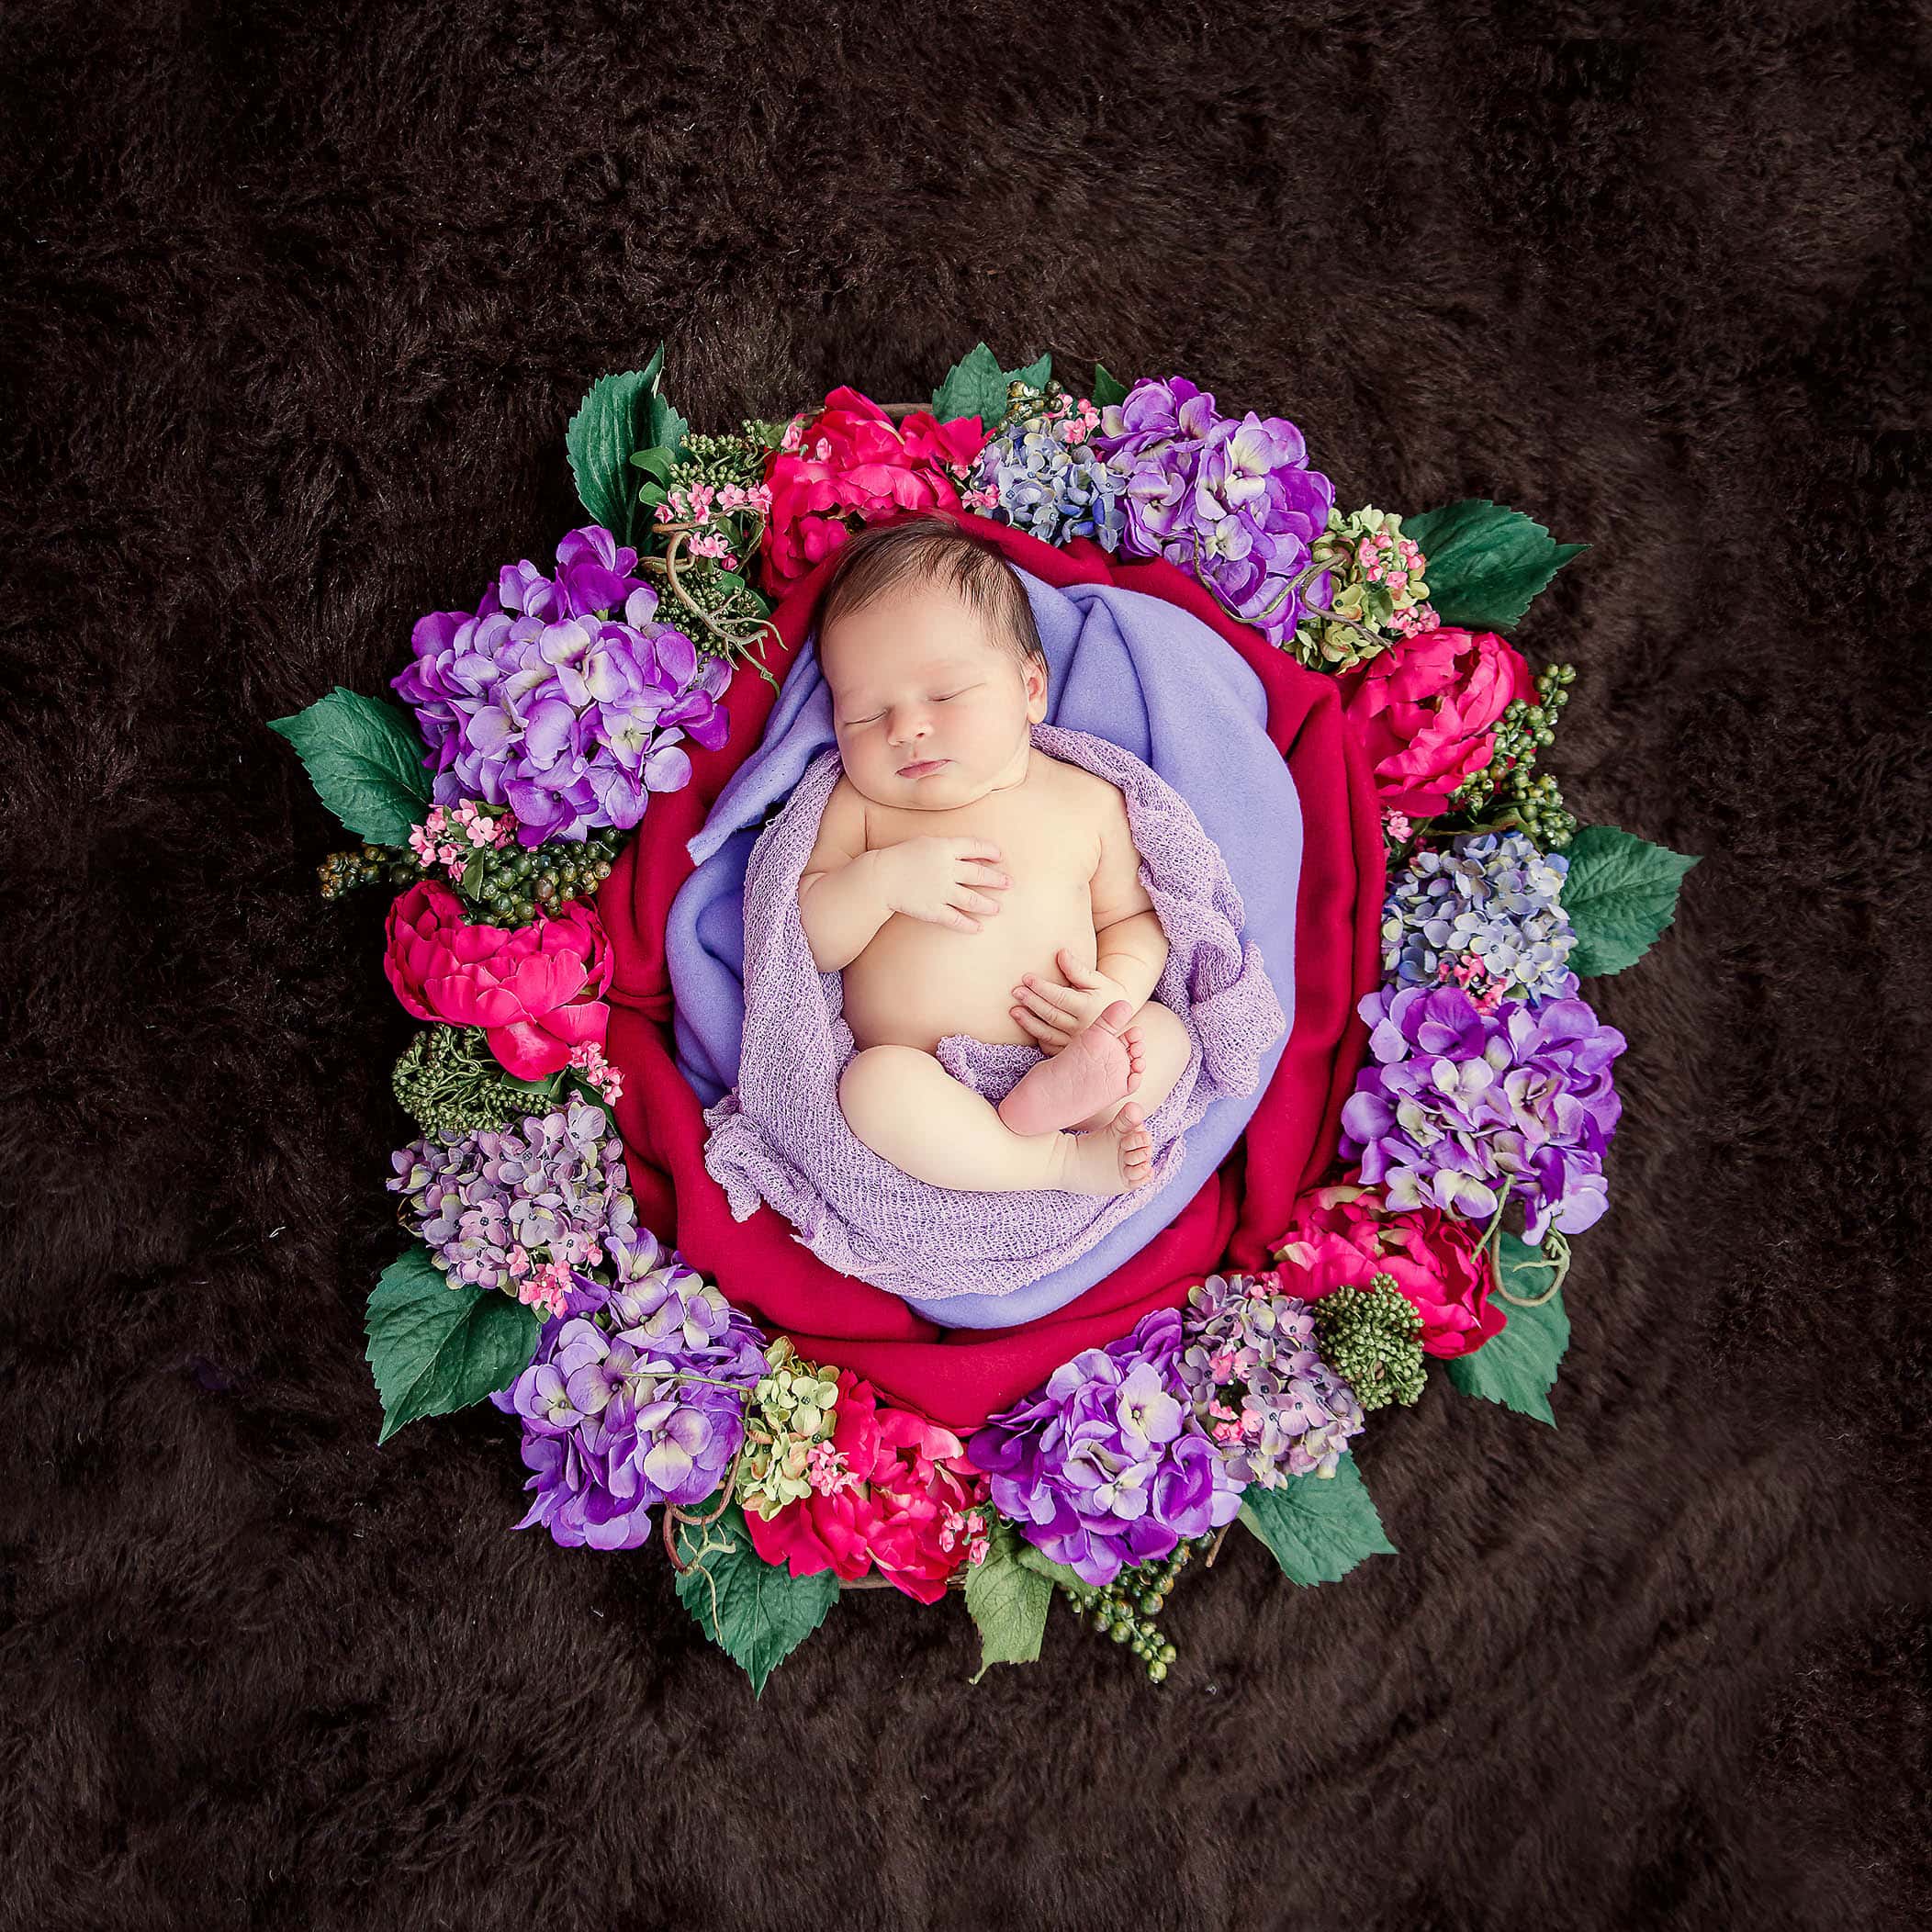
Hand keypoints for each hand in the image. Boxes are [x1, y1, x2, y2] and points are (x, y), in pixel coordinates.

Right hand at [879, 835, 1010, 932]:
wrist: (880, 877)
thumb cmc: (900, 857)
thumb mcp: (924, 844)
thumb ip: (947, 848)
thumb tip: (969, 855)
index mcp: (944, 848)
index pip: (974, 846)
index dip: (989, 850)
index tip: (1000, 856)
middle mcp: (946, 869)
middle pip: (978, 873)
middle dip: (996, 879)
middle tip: (1009, 884)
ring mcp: (941, 891)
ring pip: (972, 899)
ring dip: (987, 905)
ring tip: (997, 909)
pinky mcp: (933, 909)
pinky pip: (955, 919)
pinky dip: (968, 924)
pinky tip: (978, 928)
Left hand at [1009, 949, 1132, 1052]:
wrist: (1119, 1022)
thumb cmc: (1106, 996)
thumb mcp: (1097, 980)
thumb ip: (1077, 969)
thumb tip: (1061, 953)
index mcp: (1089, 1008)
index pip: (1060, 997)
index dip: (1042, 987)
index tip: (1026, 978)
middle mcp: (1082, 1028)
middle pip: (1051, 1014)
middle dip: (1032, 1002)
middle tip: (1015, 991)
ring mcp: (1075, 1043)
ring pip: (1047, 1033)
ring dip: (1028, 1022)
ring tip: (1013, 1011)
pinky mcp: (1070, 1052)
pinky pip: (1050, 1047)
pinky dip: (1037, 1037)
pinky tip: (1027, 1027)